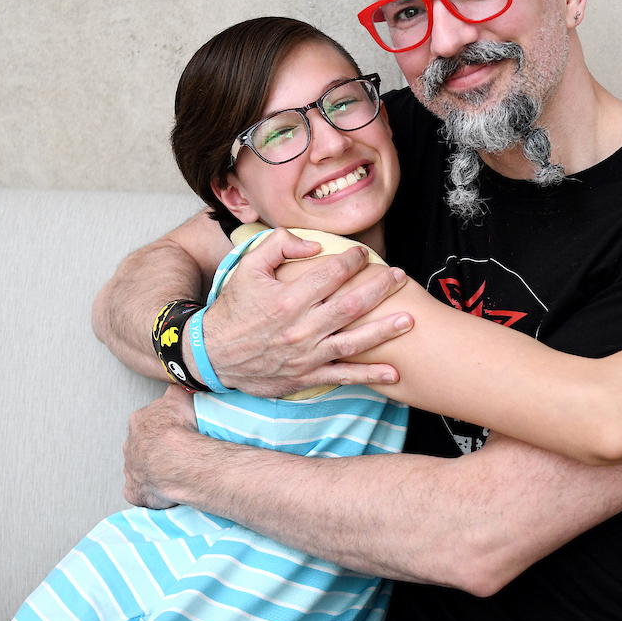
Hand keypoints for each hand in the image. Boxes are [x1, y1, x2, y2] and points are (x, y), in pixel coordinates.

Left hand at [123, 384, 198, 508]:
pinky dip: (148, 492)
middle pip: (141, 445)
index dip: (163, 426)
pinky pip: (139, 491)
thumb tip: (179, 384)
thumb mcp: (180, 397)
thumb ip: (177, 390)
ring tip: (173, 472)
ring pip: (140, 468)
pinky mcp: (134, 490)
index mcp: (139, 421)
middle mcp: (130, 445)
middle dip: (154, 448)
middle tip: (176, 452)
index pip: (148, 421)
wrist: (177, 460)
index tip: (176, 430)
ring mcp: (130, 469)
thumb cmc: (179, 429)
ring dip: (152, 470)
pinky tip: (162, 491)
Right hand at [199, 230, 413, 396]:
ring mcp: (306, 354)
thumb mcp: (247, 267)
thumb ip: (279, 244)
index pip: (331, 274)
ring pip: (354, 341)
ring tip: (409, 320)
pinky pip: (344, 376)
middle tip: (400, 278)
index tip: (365, 255)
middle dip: (381, 289)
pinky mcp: (307, 376)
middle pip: (351, 305)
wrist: (212, 355)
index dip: (353, 261)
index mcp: (287, 298)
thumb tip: (315, 244)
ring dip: (385, 331)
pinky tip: (394, 372)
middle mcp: (301, 327)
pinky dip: (370, 375)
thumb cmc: (234, 307)